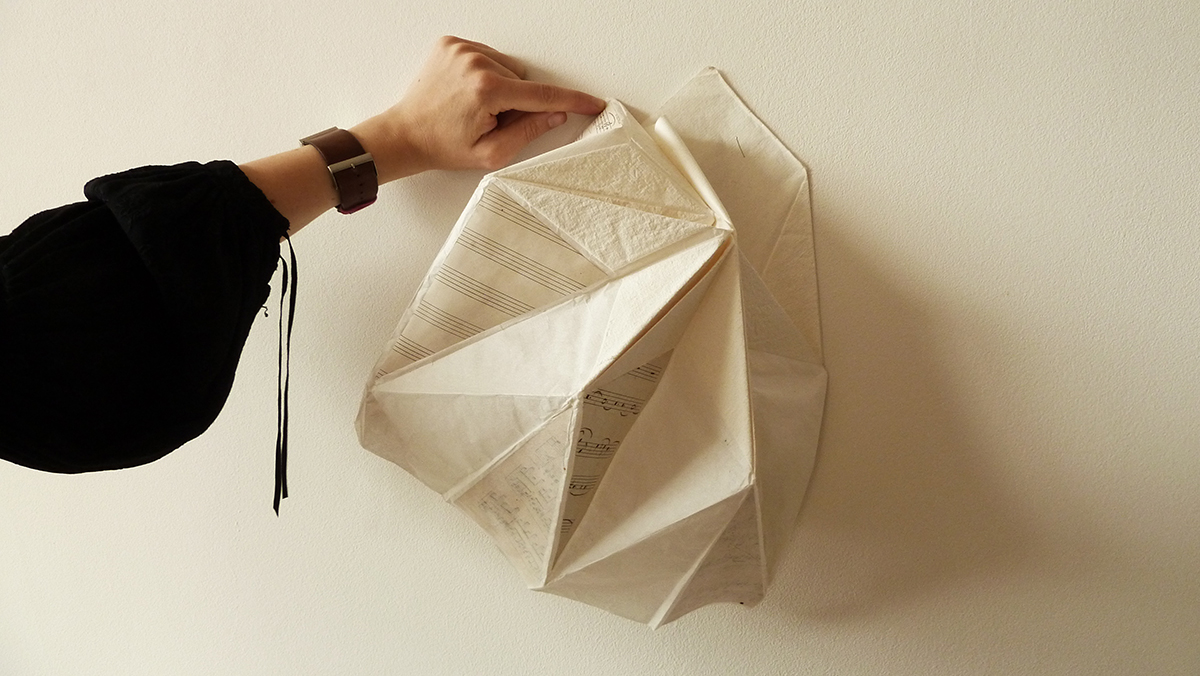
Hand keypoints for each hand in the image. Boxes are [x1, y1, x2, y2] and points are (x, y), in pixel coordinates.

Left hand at [353, 36, 605, 179]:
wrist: (405, 135)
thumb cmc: (444, 146)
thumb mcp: (491, 153)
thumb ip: (529, 132)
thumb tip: (556, 114)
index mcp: (487, 91)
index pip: (542, 96)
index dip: (572, 101)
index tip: (594, 103)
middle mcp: (475, 62)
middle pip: (524, 79)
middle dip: (517, 100)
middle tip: (490, 120)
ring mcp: (461, 49)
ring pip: (507, 66)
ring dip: (501, 86)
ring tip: (475, 106)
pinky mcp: (451, 43)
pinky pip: (487, 56)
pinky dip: (485, 73)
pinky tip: (466, 91)